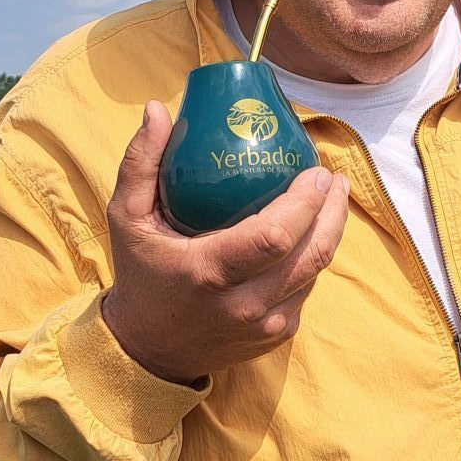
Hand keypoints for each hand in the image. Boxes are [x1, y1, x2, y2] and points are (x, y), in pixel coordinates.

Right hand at [102, 100, 349, 384]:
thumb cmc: (140, 274)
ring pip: (316, 272)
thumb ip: (140, 163)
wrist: (147, 351)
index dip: (307, 201)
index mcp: (211, 272)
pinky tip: (312, 232)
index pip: (277, 236)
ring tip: (332, 197)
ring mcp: (265, 324)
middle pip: (313, 253)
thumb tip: (157, 109)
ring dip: (331, 231)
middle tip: (333, 179)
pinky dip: (312, 259)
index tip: (316, 170)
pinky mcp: (276, 336)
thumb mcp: (126, 219)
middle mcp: (245, 304)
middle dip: (333, 211)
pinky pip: (306, 290)